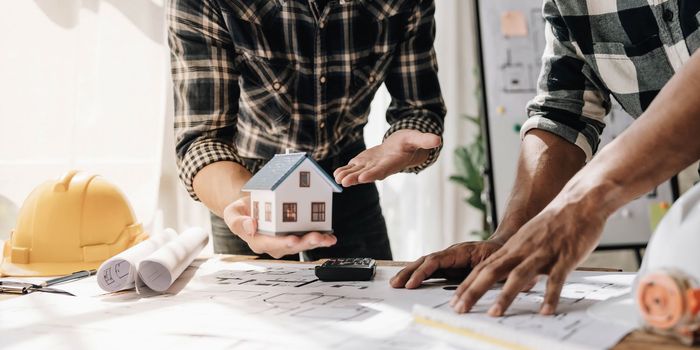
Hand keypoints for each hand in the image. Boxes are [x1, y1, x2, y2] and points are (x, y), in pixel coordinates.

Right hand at [222, 196, 336, 258]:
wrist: (251, 206)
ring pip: (303, 244)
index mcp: (258, 241)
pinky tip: (330, 236)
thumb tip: (251, 226)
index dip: (282, 242)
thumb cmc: (242, 211)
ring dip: (316, 242)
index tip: (292, 239)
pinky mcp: (297, 234)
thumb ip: (238, 222)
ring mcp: (287, 241)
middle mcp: (275, 244)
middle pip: (291, 246)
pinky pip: (308, 238)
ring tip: (328, 238)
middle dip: (305, 242)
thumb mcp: (232, 213)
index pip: (270, 244)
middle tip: (317, 238)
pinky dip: (321, 238)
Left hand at [333, 130, 440, 186]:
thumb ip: (425, 140)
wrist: (401, 147)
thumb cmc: (410, 143)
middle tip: (345, 182)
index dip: (374, 173)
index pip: (383, 170)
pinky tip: (335, 174)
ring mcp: (371, 166)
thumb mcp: (417, 138)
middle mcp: (380, 167)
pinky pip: (353, 168)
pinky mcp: (364, 163)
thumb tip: (438, 139)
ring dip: (348, 176)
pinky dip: (345, 170)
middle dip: (356, 178)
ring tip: (337, 178)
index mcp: (392, 163)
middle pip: (367, 174)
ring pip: (358, 172)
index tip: (364, 177)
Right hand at [390, 240, 503, 288]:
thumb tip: (475, 288)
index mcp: (460, 252)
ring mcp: (447, 259)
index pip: (435, 261)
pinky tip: (409, 283)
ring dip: (409, 273)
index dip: (422, 273)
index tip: (412, 284)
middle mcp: (450, 254)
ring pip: (424, 264)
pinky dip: (418, 275)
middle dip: (408, 272)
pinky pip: (430, 269)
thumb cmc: (499, 254)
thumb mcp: (494, 264)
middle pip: (424, 261)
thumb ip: (483, 275)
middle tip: (395, 284)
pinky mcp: (448, 266)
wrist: (502, 245)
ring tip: (396, 283)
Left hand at [449, 201, 605, 316]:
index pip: (483, 268)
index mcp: (513, 247)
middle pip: (492, 271)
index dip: (467, 285)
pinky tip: (545, 310)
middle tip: (460, 309)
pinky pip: (556, 279)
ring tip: (494, 313)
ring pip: (518, 276)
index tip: (455, 301)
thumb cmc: (555, 222)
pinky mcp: (564, 257)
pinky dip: (550, 295)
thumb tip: (504, 273)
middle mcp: (523, 250)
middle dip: (474, 291)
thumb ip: (516, 255)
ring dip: (505, 295)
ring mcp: (542, 253)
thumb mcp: (528, 237)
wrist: (580, 201)